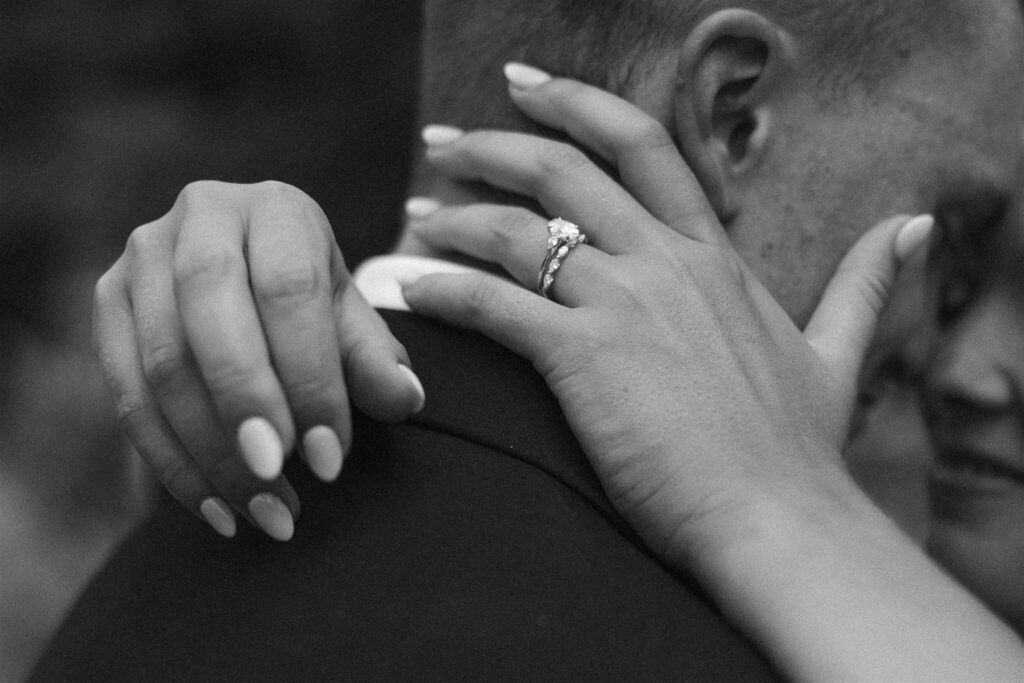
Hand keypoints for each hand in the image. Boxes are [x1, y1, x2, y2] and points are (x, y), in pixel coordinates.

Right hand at [94, 181, 424, 539]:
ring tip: (262, 510)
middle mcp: (200, 216)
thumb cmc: (308, 292)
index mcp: (275, 208)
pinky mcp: (107, 302)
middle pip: (211, 316)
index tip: (330, 456)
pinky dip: (171, 462)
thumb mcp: (347, 313)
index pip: (290, 290)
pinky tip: (217, 510)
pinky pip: (128, 395)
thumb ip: (374, 356)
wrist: (245, 262)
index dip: (310, 378)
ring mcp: (142, 258)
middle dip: (246, 406)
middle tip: (278, 478)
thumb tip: (406, 399)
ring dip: (210, 452)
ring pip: (163, 364)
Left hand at [403, 71, 929, 563]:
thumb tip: (913, 226)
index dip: (578, 103)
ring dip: (454, 217)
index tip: (525, 86)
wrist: (780, 521)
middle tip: (442, 141)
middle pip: (562, 171)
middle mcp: (662, 264)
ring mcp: (622, 306)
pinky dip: (443, 291)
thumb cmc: (799, 451)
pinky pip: (493, 305)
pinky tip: (407, 288)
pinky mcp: (583, 359)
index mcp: (709, 257)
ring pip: (517, 232)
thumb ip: (865, 283)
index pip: (640, 145)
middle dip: (492, 145)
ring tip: (413, 218)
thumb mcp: (838, 353)